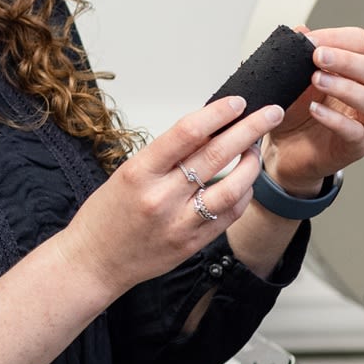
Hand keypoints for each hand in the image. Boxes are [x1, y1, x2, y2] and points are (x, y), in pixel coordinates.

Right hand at [53, 96, 285, 296]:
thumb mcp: (127, 174)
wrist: (93, 261)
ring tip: (255, 151)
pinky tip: (243, 184)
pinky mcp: (192, 243)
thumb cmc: (105, 216)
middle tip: (270, 114)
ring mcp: (179, 222)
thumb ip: (166, 155)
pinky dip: (243, 195)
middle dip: (250, 128)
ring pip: (232, 187)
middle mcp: (161, 196)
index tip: (237, 102)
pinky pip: (229, 214)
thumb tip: (207, 129)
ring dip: (251, 164)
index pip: (187, 132)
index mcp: (139, 172)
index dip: (218, 113)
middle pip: (216, 154)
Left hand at [264, 26, 363, 193]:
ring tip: (316, 80)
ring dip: (345, 87)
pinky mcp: (356, 146)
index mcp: (354, 70)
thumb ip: (295, 54)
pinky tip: (315, 110)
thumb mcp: (290, 78)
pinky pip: (355, 132)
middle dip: (346, 60)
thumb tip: (300, 30)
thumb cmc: (295, 112)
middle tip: (317, 57)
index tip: (311, 41)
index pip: (361, 44)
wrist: (284, 150)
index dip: (338, 39)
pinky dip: (336, 120)